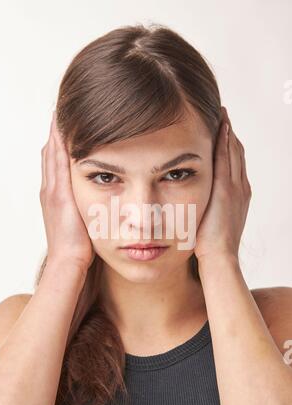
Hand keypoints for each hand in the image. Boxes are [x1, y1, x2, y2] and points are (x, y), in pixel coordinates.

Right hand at [40, 110, 94, 271]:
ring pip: (51, 155)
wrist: (69, 262)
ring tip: (59, 113)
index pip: (54, 164)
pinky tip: (62, 129)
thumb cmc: (78, 249)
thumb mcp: (82, 224)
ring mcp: (53, 192)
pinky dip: (58, 145)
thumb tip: (100, 201)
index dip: (58, 145)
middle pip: (50, 155)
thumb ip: (85, 210)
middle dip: (55, 134)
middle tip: (59, 112)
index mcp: (55, 197)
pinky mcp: (59, 195)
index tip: (64, 127)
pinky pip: (57, 163)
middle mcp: (50, 190)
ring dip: (55, 134)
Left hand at [194, 106, 251, 262]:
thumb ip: (208, 206)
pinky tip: (220, 127)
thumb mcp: (212, 221)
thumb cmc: (211, 245)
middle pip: (237, 152)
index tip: (222, 130)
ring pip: (234, 152)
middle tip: (223, 115)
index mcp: (239, 194)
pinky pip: (226, 160)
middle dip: (230, 133)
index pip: (235, 162)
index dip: (230, 145)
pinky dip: (224, 142)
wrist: (220, 258)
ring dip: (228, 132)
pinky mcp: (226, 190)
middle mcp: (241, 187)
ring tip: (222, 114)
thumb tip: (195, 199)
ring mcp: (235, 188)